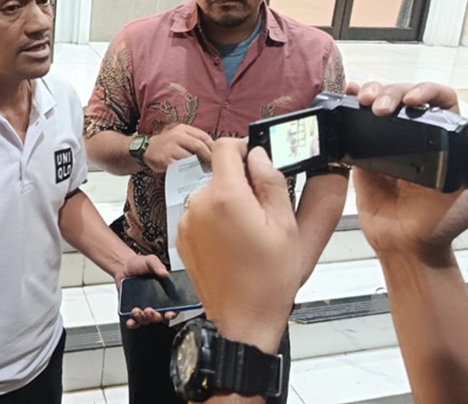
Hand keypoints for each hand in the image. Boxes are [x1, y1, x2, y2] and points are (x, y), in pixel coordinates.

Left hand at [116, 254, 177, 327]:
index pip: (173, 307)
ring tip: (137, 311)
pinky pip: (135, 321)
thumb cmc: (139, 264)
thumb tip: (165, 273)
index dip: (173, 313)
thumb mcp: (150, 261)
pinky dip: (133, 323)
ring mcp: (144, 307)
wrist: (124, 266)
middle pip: (159, 317)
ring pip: (147, 320)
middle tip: (150, 310)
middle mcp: (156, 302)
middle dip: (155, 316)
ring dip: (143, 319)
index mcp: (164, 293)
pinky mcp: (133, 309)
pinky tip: (131, 321)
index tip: (169, 314)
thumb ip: (157, 266)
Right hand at [142, 124, 212, 172]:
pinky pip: (181, 166)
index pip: (203, 136)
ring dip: (198, 165)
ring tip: (203, 170)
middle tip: (213, 165)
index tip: (217, 156)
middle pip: (198, 146)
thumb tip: (213, 151)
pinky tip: (191, 173)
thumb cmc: (168, 144)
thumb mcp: (180, 136)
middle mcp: (176, 136)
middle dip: (208, 157)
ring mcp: (170, 147)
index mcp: (183, 129)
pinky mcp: (166, 159)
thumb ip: (194, 140)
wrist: (147, 149)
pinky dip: (188, 170)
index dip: (212, 147)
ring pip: (190, 157)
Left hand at [176, 138, 299, 352]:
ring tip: (251, 232)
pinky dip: (217, 220)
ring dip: (230, 202)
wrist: (242, 321)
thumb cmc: (268, 280)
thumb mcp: (285, 225)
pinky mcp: (182, 238)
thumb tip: (259, 155)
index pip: (225, 147)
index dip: (244, 147)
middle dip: (242, 183)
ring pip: (212, 195)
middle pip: (220, 173)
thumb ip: (271, 181)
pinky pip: (202, 215)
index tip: (259, 161)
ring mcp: (187, 222)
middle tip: (265, 209)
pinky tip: (234, 244)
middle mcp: (199, 204)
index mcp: (225, 196)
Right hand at [347, 82, 467, 260]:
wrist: (407, 245)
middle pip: (404, 95)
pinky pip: (357, 123)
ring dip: (372, 92)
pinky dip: (350, 105)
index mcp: (447, 138)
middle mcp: (418, 134)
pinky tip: (349, 98)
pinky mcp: (365, 153)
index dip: (426, 91)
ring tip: (364, 101)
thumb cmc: (444, 223)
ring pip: (381, 102)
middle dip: (391, 92)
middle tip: (381, 108)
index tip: (412, 100)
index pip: (440, 99)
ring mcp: (389, 142)